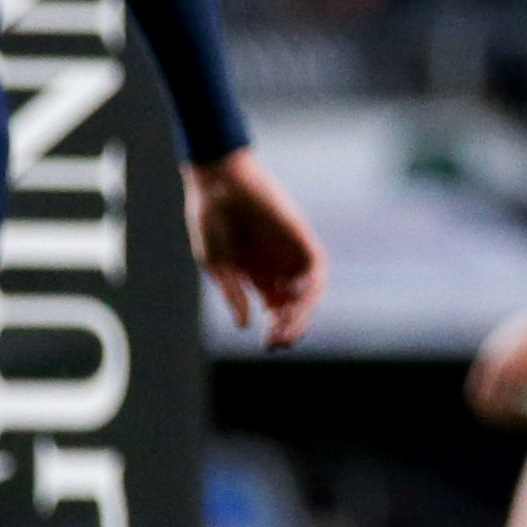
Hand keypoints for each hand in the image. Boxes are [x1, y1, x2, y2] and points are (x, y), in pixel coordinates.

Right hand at [186, 149, 325, 348]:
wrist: (218, 182)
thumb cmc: (210, 220)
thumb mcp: (217, 264)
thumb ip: (233, 293)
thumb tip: (244, 325)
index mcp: (256, 275)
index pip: (276, 309)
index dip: (277, 328)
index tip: (269, 344)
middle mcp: (277, 266)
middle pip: (294, 304)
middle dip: (291, 325)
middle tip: (279, 342)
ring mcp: (289, 251)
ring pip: (308, 290)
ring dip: (302, 312)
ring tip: (288, 328)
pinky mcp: (300, 235)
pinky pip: (316, 266)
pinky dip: (311, 286)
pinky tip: (297, 300)